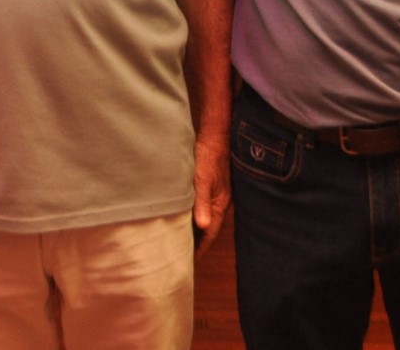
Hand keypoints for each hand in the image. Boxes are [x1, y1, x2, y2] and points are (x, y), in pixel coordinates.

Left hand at [191, 133, 229, 255]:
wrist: (214, 138)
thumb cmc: (209, 157)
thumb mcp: (203, 180)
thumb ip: (202, 203)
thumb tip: (203, 226)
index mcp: (220, 205)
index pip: (210, 234)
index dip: (200, 248)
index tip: (189, 262)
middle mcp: (218, 204)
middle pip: (207, 229)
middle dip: (197, 243)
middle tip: (181, 256)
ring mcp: (214, 196)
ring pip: (203, 219)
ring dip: (194, 230)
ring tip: (179, 242)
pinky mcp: (208, 188)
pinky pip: (200, 208)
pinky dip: (191, 216)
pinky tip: (181, 218)